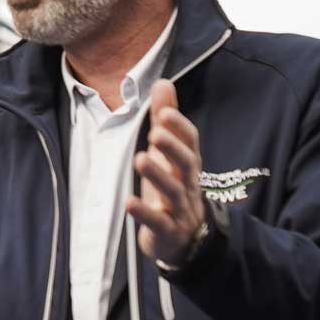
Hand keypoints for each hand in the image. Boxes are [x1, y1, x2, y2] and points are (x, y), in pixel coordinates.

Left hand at [126, 79, 204, 264]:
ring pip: (173, 191)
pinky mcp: (166, 230)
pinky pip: (157, 221)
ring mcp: (179, 208)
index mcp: (187, 163)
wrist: (183, 238)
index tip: (164, 111)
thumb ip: (165, 118)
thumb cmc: (173, 186)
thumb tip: (163, 81)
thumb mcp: (169, 152)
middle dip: (172, 148)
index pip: (190, 141)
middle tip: (156, 132)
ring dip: (157, 175)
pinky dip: (145, 212)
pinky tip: (130, 202)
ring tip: (140, 159)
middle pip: (186, 164)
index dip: (179, 126)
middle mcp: (187, 183)